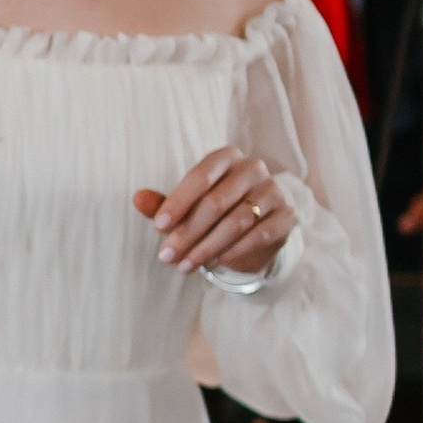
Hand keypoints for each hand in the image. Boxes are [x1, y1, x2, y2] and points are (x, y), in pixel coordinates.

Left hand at [134, 148, 290, 276]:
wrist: (257, 224)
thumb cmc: (214, 209)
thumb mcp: (187, 205)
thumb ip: (163, 204)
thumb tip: (136, 199)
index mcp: (226, 157)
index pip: (200, 176)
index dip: (178, 202)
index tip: (159, 227)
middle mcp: (253, 168)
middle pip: (217, 202)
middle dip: (188, 232)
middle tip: (167, 256)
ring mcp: (273, 191)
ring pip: (237, 222)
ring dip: (206, 247)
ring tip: (185, 266)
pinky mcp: (286, 216)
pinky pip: (258, 236)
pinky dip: (232, 252)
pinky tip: (212, 264)